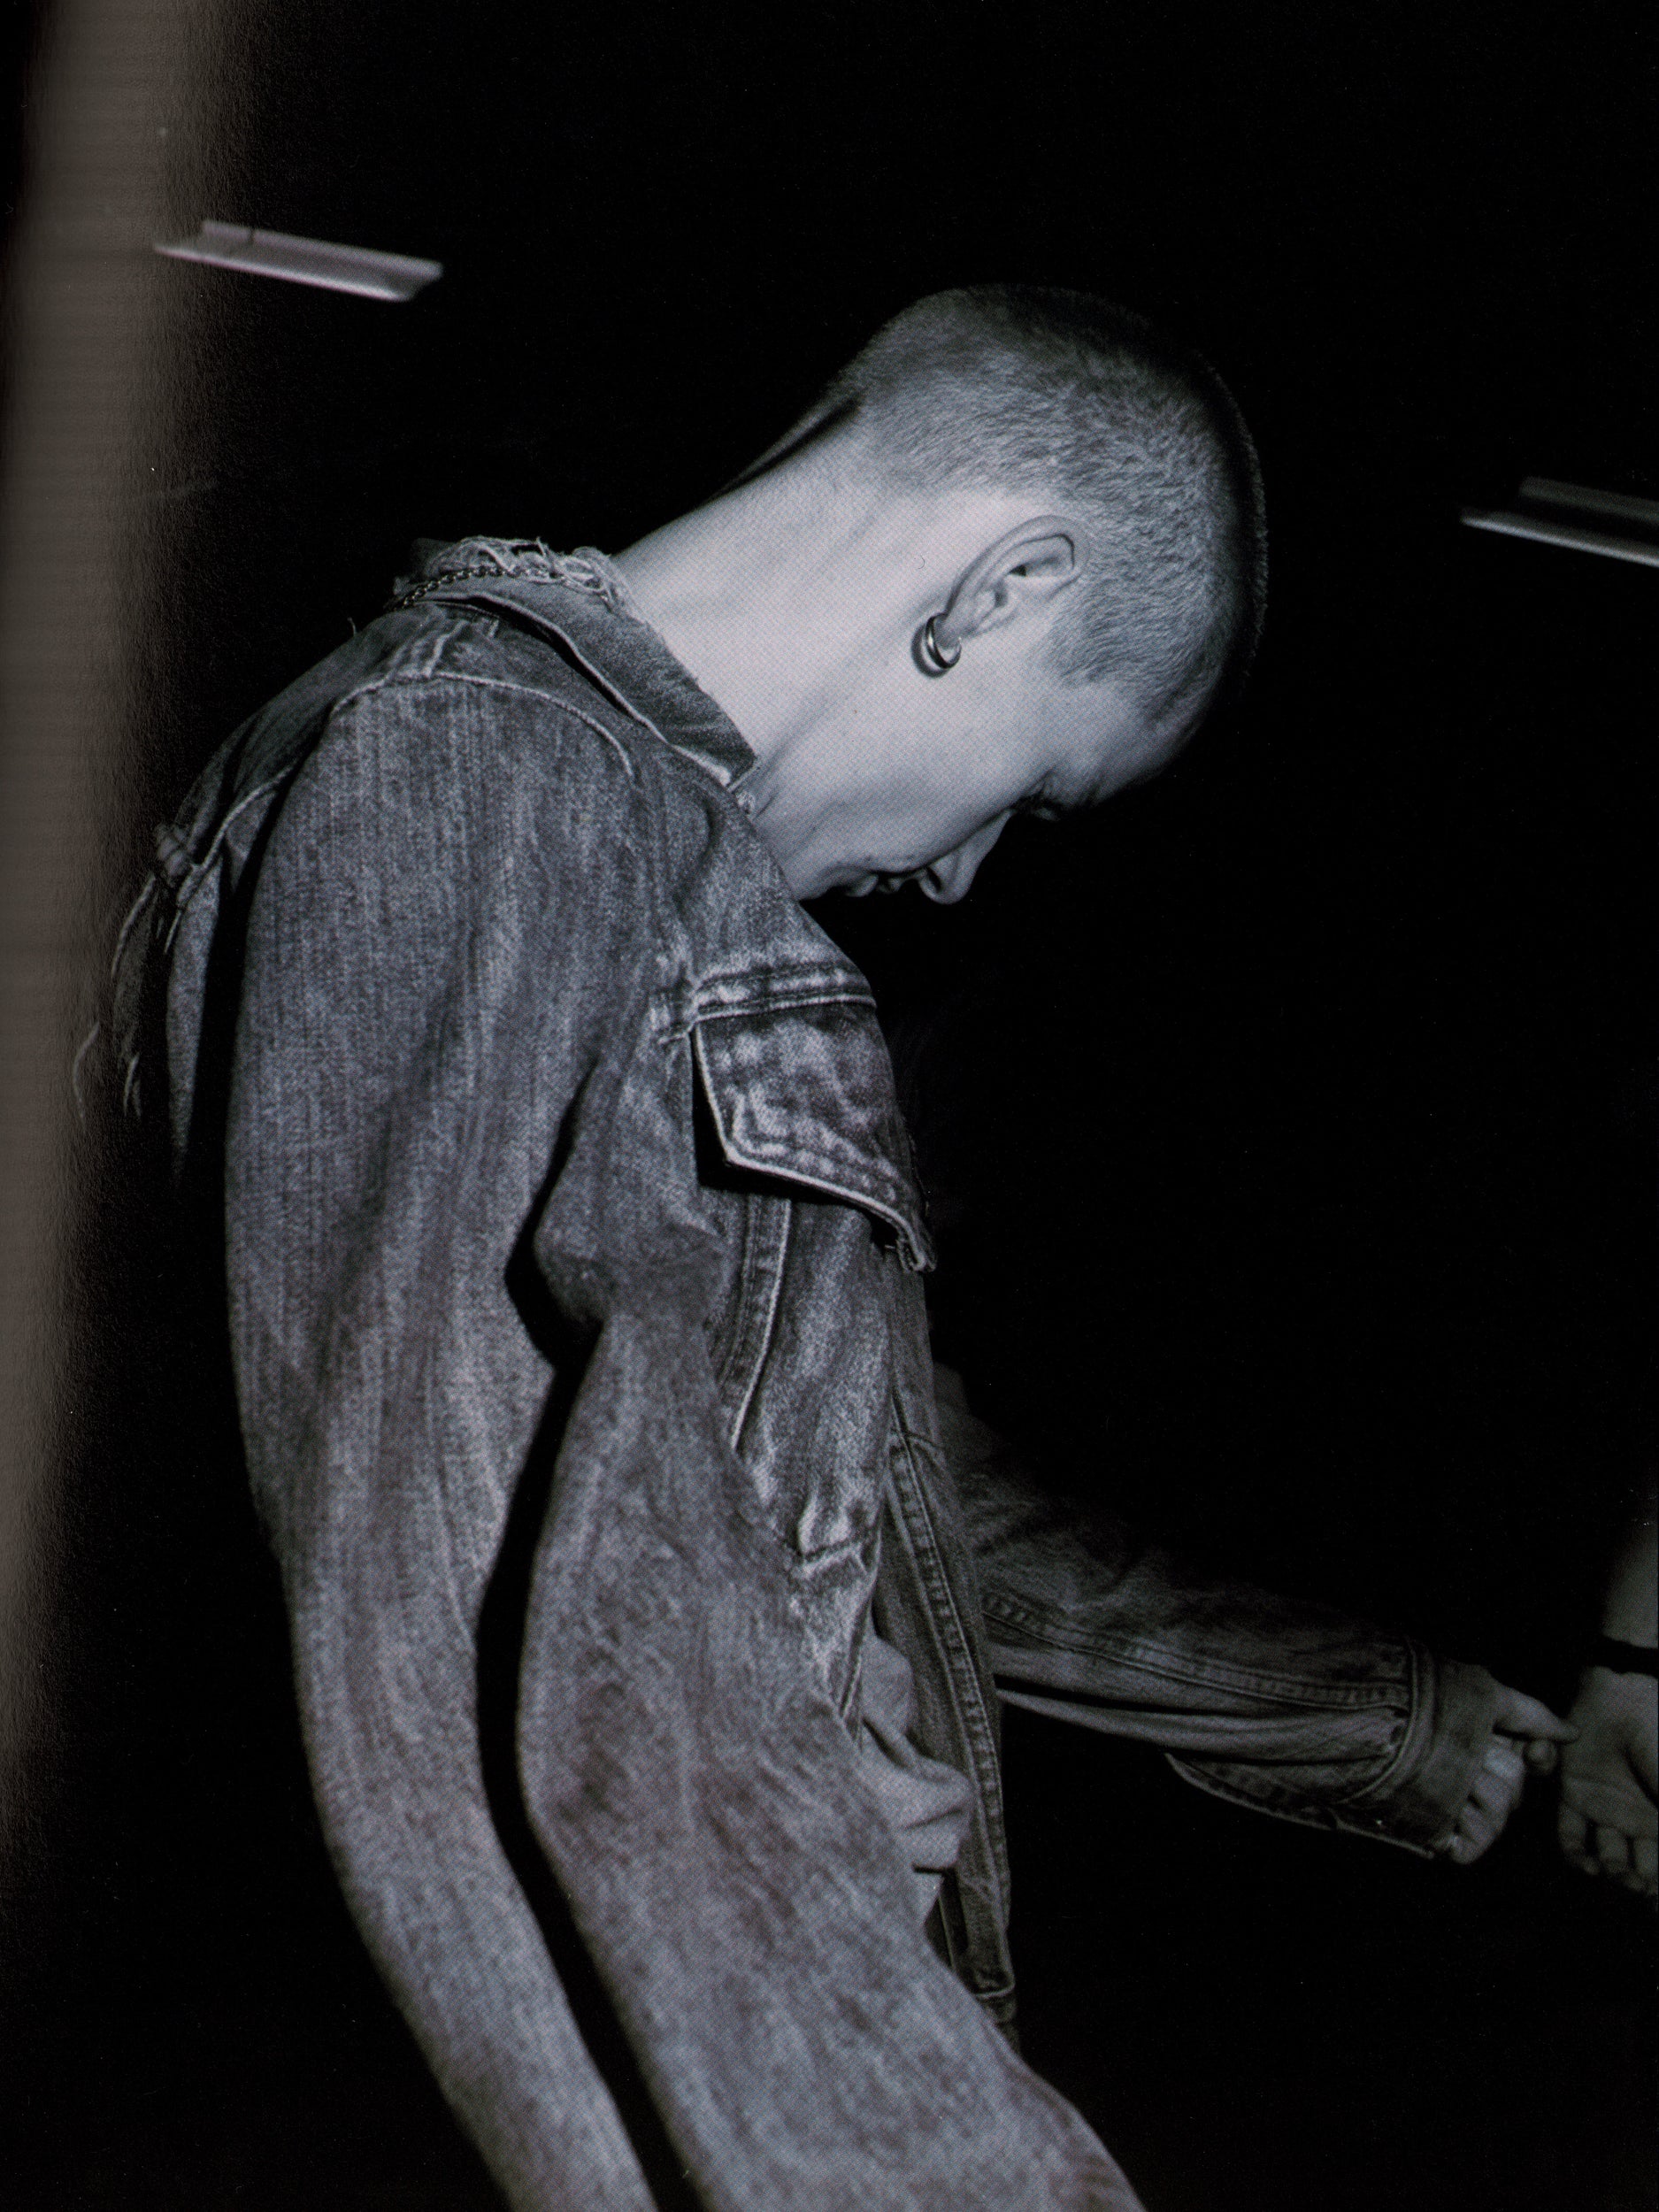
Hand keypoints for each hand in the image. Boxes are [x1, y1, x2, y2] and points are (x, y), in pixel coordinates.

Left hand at [1443, 1683, 1576, 1866]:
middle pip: (1516, 1786)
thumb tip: (1573, 1733)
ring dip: (1475, 1785)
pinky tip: (1445, 1803)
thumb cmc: (1432, 1705)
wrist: (1386, 1722)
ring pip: (1499, 1811)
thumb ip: (1533, 1714)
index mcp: (1490, 1748)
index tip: (1534, 1750)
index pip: (1536, 1764)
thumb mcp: (1486, 1698)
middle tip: (1464, 1748)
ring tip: (1447, 1768)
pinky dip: (1465, 1823)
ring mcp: (1462, 1811)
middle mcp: (1479, 1780)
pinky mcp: (1446, 1838)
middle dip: (1495, 1763)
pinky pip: (1476, 1842)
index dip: (1540, 1758)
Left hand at [1557, 1664, 1656, 1898]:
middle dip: (1638, 1886)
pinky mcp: (1574, 1795)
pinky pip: (1571, 1833)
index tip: (1657, 1905)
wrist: (1627, 1699)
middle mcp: (1638, 1822)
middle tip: (1638, 1891)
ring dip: (1610, 1873)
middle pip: (1638, 1869)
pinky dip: (1576, 1854)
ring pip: (1606, 1856)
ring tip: (1613, 1875)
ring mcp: (1606, 1810)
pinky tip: (1586, 1865)